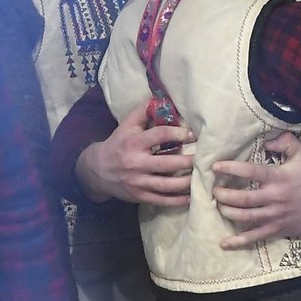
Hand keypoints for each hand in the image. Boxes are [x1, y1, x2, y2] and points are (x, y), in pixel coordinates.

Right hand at [75, 102, 196, 206]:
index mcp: (134, 143)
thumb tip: (162, 99)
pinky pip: (161, 200)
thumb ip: (143, 112)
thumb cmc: (117, 144)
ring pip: (166, 185)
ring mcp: (138, 182)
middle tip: (204, 158)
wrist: (96, 170)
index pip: (159, 136)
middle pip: (167, 164)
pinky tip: (191, 197)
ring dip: (186, 182)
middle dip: (188, 161)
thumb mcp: (126, 125)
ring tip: (202, 177)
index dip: (178, 134)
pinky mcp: (139, 196)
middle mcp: (136, 163)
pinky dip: (177, 201)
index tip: (193, 135)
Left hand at [212, 132, 300, 247]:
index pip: (251, 172)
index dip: (231, 169)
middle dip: (223, 195)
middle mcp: (274, 198)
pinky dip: (238, 241)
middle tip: (214, 190)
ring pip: (244, 217)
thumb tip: (267, 141)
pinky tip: (223, 243)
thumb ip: (286, 142)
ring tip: (219, 205)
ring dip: (227, 212)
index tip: (216, 166)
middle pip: (242, 199)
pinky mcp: (276, 229)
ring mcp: (274, 216)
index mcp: (278, 178)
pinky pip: (254, 237)